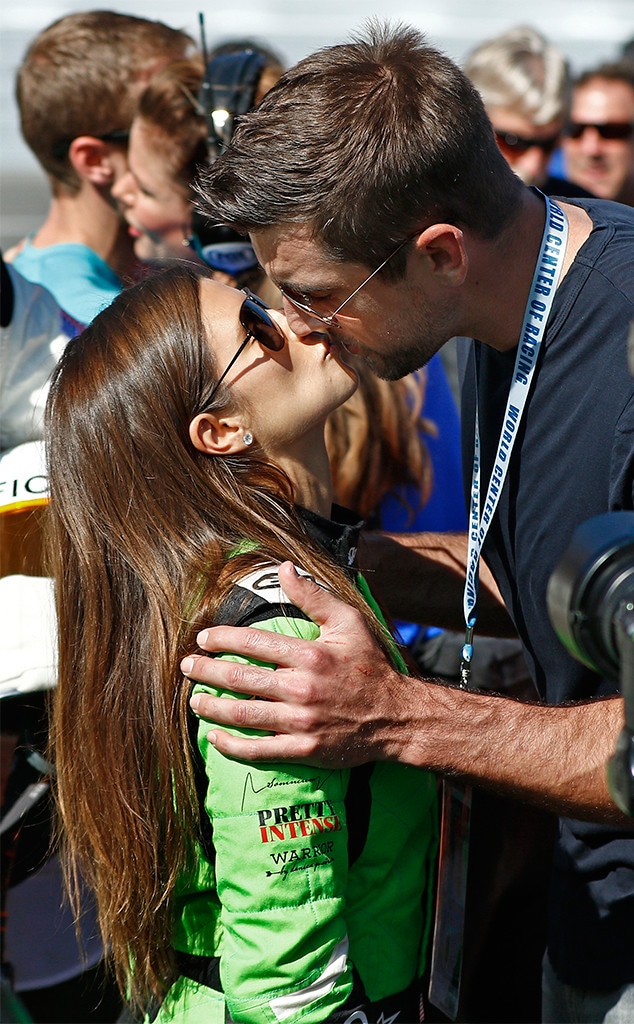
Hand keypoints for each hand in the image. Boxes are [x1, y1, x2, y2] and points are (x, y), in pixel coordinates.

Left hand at [184, 561, 405, 766]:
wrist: (397, 717)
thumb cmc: (371, 665)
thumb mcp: (349, 622)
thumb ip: (313, 596)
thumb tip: (283, 568)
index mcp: (310, 655)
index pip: (252, 643)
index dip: (222, 639)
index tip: (203, 638)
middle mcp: (301, 689)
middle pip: (240, 679)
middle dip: (206, 671)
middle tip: (186, 666)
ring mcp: (301, 722)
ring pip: (242, 714)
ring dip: (211, 707)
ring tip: (193, 700)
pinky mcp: (303, 750)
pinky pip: (258, 750)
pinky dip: (231, 744)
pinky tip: (214, 737)